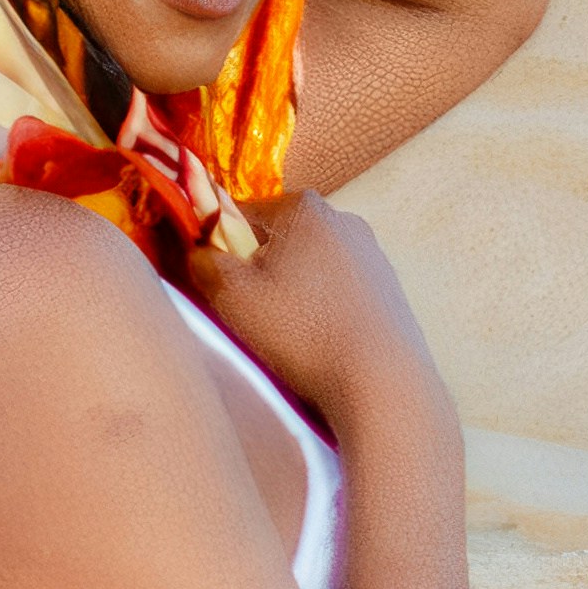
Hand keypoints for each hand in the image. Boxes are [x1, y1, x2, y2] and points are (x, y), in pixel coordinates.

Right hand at [203, 189, 432, 440]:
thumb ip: (204, 262)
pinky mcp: (388, 289)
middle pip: (279, 240)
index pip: (240, 214)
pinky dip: (324, 310)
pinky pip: (339, 291)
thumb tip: (199, 251)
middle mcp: (344, 219)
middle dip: (260, 270)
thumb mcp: (232, 297)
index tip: (219, 284)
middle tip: (253, 315)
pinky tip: (323, 342)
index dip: (220, 248)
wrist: (381, 380)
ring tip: (291, 335)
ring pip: (310, 267)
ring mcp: (372, 254)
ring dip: (293, 292)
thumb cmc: (302, 332)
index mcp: (303, 207)